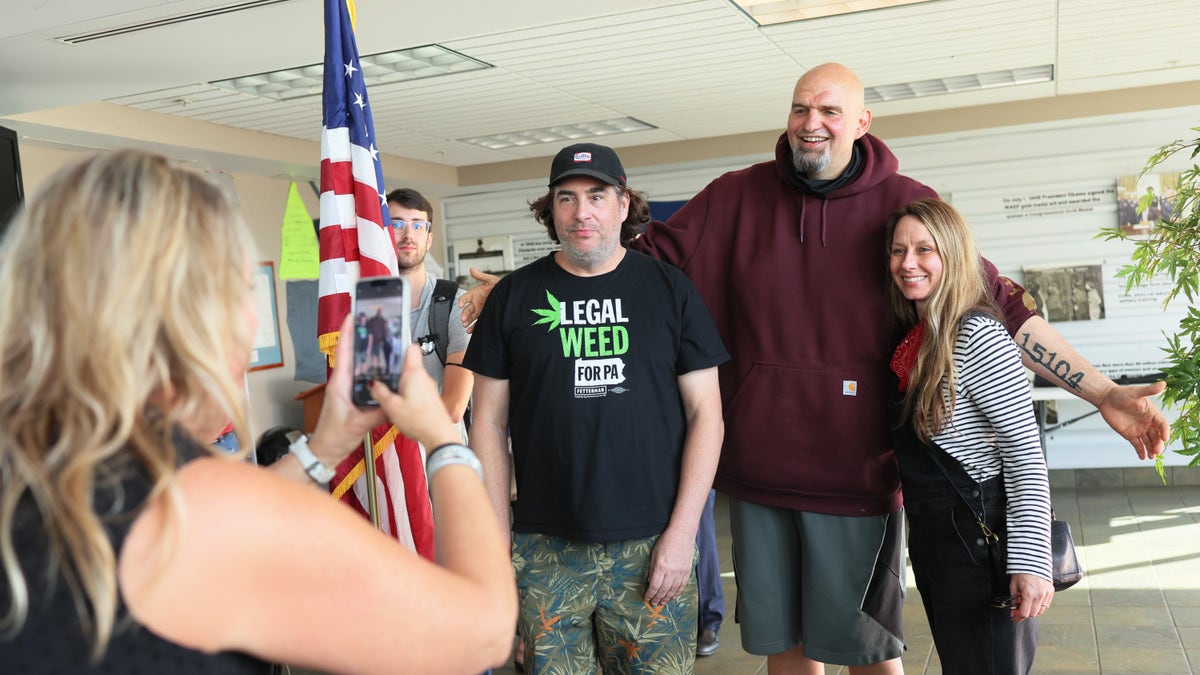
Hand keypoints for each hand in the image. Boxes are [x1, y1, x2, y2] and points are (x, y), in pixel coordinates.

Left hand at [308, 314, 387, 464]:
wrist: (324, 452)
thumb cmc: (334, 437)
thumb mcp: (358, 424)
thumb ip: (378, 412)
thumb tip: (396, 400)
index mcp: (339, 384)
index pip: (343, 352)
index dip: (347, 332)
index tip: (353, 315)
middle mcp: (341, 383)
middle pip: (350, 354)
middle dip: (359, 336)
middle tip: (373, 323)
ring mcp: (345, 390)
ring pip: (356, 365)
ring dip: (366, 352)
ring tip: (380, 340)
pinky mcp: (351, 398)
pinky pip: (361, 378)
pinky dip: (371, 370)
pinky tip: (383, 369)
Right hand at [368, 346, 461, 449]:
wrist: (439, 436)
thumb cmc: (419, 420)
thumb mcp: (391, 407)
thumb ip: (380, 393)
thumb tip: (373, 384)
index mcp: (413, 373)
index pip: (411, 348)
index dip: (400, 345)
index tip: (388, 346)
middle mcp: (423, 377)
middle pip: (408, 363)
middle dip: (394, 367)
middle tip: (381, 372)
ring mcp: (428, 387)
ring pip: (412, 377)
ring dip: (400, 381)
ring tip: (387, 388)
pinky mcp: (430, 397)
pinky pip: (416, 388)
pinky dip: (407, 391)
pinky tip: (399, 401)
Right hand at [457, 268, 499, 333]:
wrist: (509, 295)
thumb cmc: (499, 286)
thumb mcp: (491, 280)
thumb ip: (481, 276)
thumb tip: (472, 269)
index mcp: (475, 294)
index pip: (465, 297)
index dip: (462, 300)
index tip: (460, 304)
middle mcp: (476, 303)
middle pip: (467, 309)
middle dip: (464, 314)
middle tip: (463, 318)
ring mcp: (480, 311)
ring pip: (471, 317)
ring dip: (467, 321)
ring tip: (465, 325)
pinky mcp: (485, 317)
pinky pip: (477, 323)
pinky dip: (473, 327)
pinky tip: (470, 330)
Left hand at [643, 527, 693, 606]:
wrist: (682, 534)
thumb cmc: (666, 542)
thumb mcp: (654, 554)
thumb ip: (652, 569)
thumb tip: (650, 582)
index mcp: (661, 567)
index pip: (654, 586)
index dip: (650, 594)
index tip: (646, 598)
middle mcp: (671, 572)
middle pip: (663, 590)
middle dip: (657, 598)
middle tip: (654, 604)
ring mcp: (680, 572)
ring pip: (673, 590)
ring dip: (667, 598)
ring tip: (662, 603)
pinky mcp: (687, 571)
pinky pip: (682, 586)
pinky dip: (677, 593)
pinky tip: (673, 597)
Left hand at [1008, 573, 1053, 622]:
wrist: (1033, 561)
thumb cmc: (1021, 572)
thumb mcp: (1013, 586)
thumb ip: (1013, 600)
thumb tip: (1013, 612)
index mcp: (1028, 594)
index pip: (1024, 613)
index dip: (1018, 618)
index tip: (1014, 618)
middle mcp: (1039, 595)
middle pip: (1033, 614)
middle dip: (1025, 615)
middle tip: (1018, 612)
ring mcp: (1047, 594)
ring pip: (1041, 611)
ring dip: (1033, 611)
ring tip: (1026, 605)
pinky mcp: (1051, 592)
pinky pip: (1046, 605)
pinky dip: (1040, 606)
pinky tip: (1034, 601)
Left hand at [1098, 381, 1169, 458]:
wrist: (1106, 398)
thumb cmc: (1121, 393)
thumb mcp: (1136, 392)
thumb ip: (1149, 390)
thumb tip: (1163, 384)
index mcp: (1152, 414)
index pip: (1162, 424)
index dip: (1165, 431)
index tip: (1165, 438)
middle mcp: (1148, 423)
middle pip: (1156, 436)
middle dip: (1158, 443)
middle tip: (1157, 450)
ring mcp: (1139, 430)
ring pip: (1148, 442)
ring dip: (1151, 449)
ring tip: (1152, 456)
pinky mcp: (1129, 434)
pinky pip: (1137, 445)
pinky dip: (1140, 451)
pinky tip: (1142, 457)